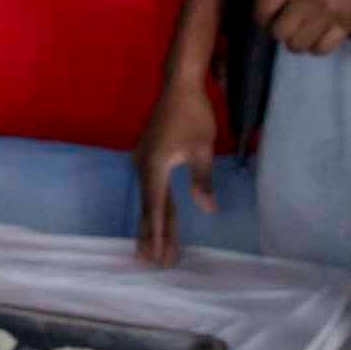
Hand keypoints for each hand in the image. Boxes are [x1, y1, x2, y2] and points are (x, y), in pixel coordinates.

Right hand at [133, 86, 221, 265]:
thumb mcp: (202, 149)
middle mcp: (143, 167)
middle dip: (153, 236)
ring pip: (149, 200)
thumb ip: (202, 181)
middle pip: (149, 208)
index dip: (159, 235)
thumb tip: (208, 210)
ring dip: (153, 223)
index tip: (158, 257)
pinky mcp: (147, 157)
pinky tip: (157, 218)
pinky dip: (155, 207)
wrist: (179, 85)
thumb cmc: (194, 114)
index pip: (156, 209)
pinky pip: (150, 188)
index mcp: (154, 168)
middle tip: (154, 264)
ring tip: (154, 248)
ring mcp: (142, 162)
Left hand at [254, 0, 350, 56]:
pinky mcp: (348, 23)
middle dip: (280, 33)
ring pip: (298, 45)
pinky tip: (321, 38)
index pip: (264, 9)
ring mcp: (328, 12)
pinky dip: (318, 47)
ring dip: (298, 42)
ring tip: (305, 34)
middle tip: (289, 27)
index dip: (262, 19)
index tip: (268, 19)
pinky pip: (323, 48)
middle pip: (279, 32)